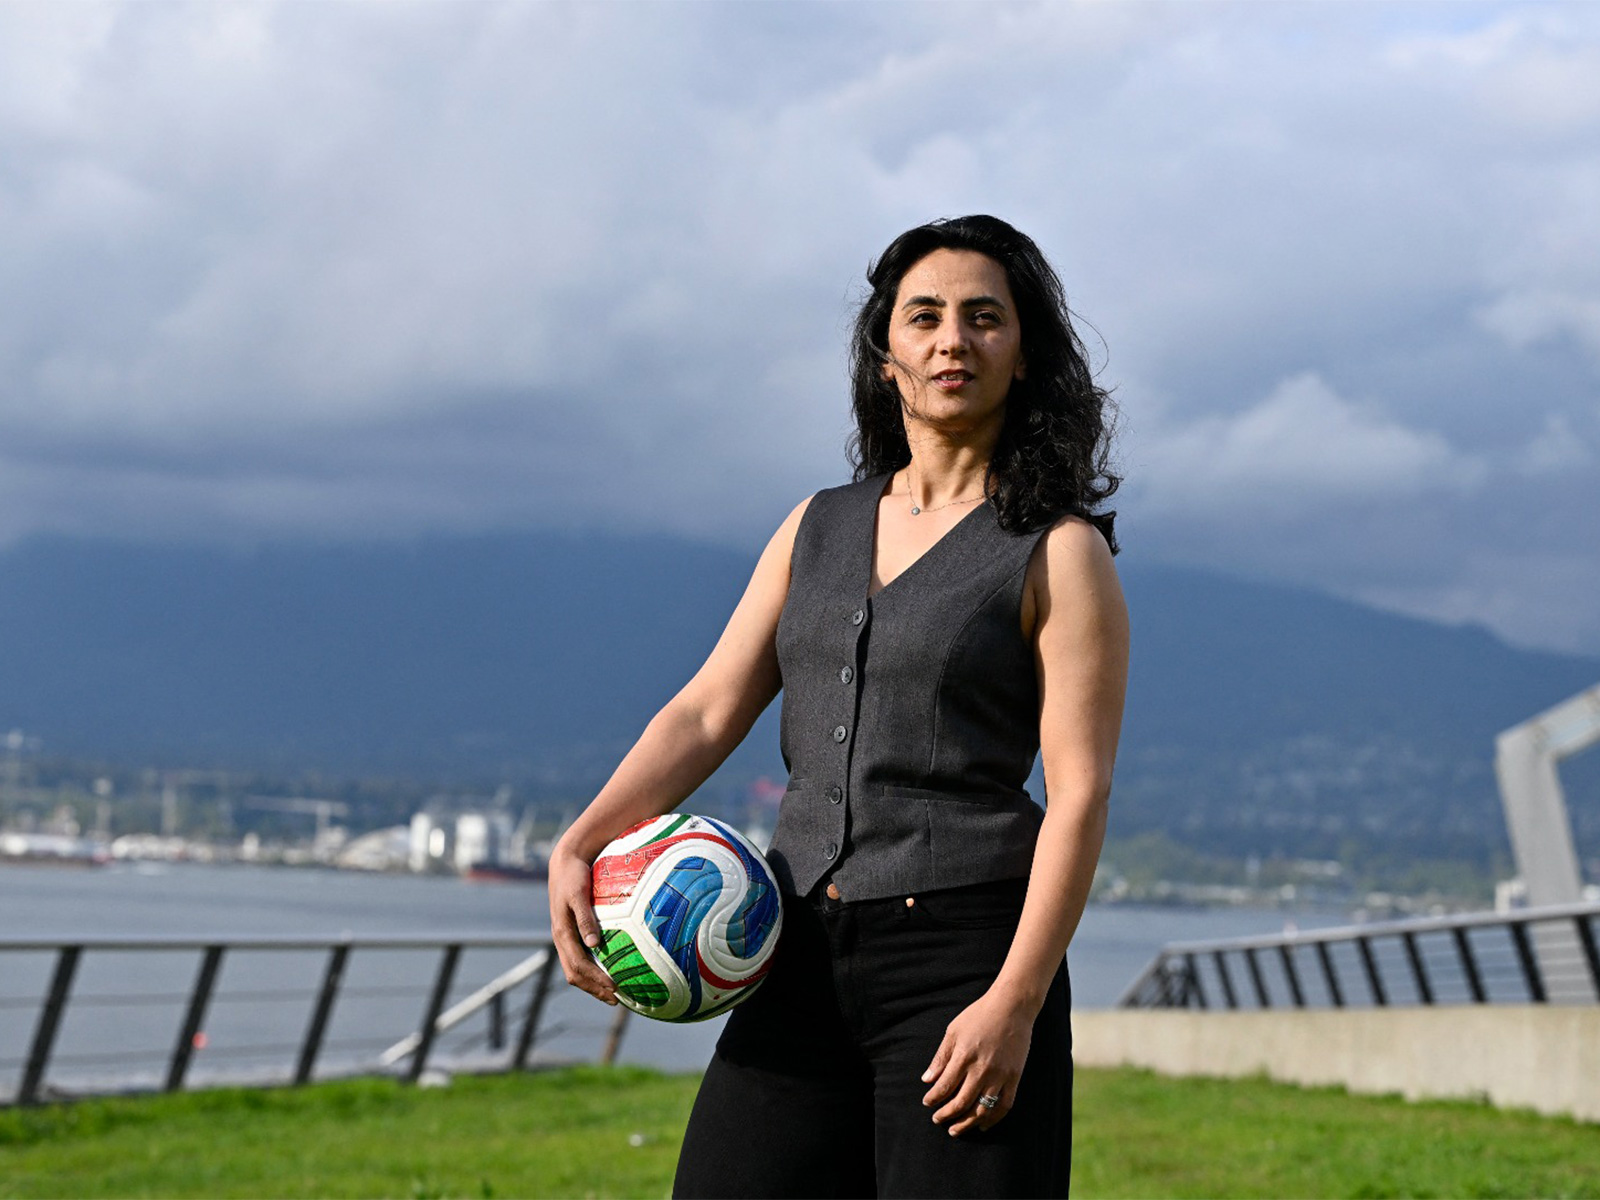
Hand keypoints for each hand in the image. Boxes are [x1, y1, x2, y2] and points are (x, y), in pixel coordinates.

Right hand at [548, 841, 618, 1005]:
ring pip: (575, 968)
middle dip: (594, 988)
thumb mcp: (578, 894)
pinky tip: (607, 971)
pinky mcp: (570, 932)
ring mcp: (565, 936)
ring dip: (592, 983)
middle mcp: (561, 938)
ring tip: (613, 993)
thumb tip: (593, 944)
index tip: (614, 989)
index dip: (595, 980)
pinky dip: (592, 970)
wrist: (564, 861)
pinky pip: (579, 958)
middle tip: (617, 999)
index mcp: (562, 932)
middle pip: (574, 973)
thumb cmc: (574, 875)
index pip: (577, 966)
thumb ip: (585, 918)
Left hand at [921, 988, 1034, 1135]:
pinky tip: (983, 1125)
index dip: (933, 1098)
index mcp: (964, 1055)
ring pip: (982, 1109)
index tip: (927, 1103)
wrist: (1012, 1007)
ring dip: (967, 1123)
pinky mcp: (1015, 1077)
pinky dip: (993, 1119)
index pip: (944, 1086)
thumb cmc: (979, 1015)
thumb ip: (941, 1057)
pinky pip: (1004, 1105)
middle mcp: (982, 1068)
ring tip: (956, 1130)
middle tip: (937, 1120)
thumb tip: (927, 1080)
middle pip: (961, 1102)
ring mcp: (1000, 1075)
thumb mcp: (953, 1030)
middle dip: (946, 1114)